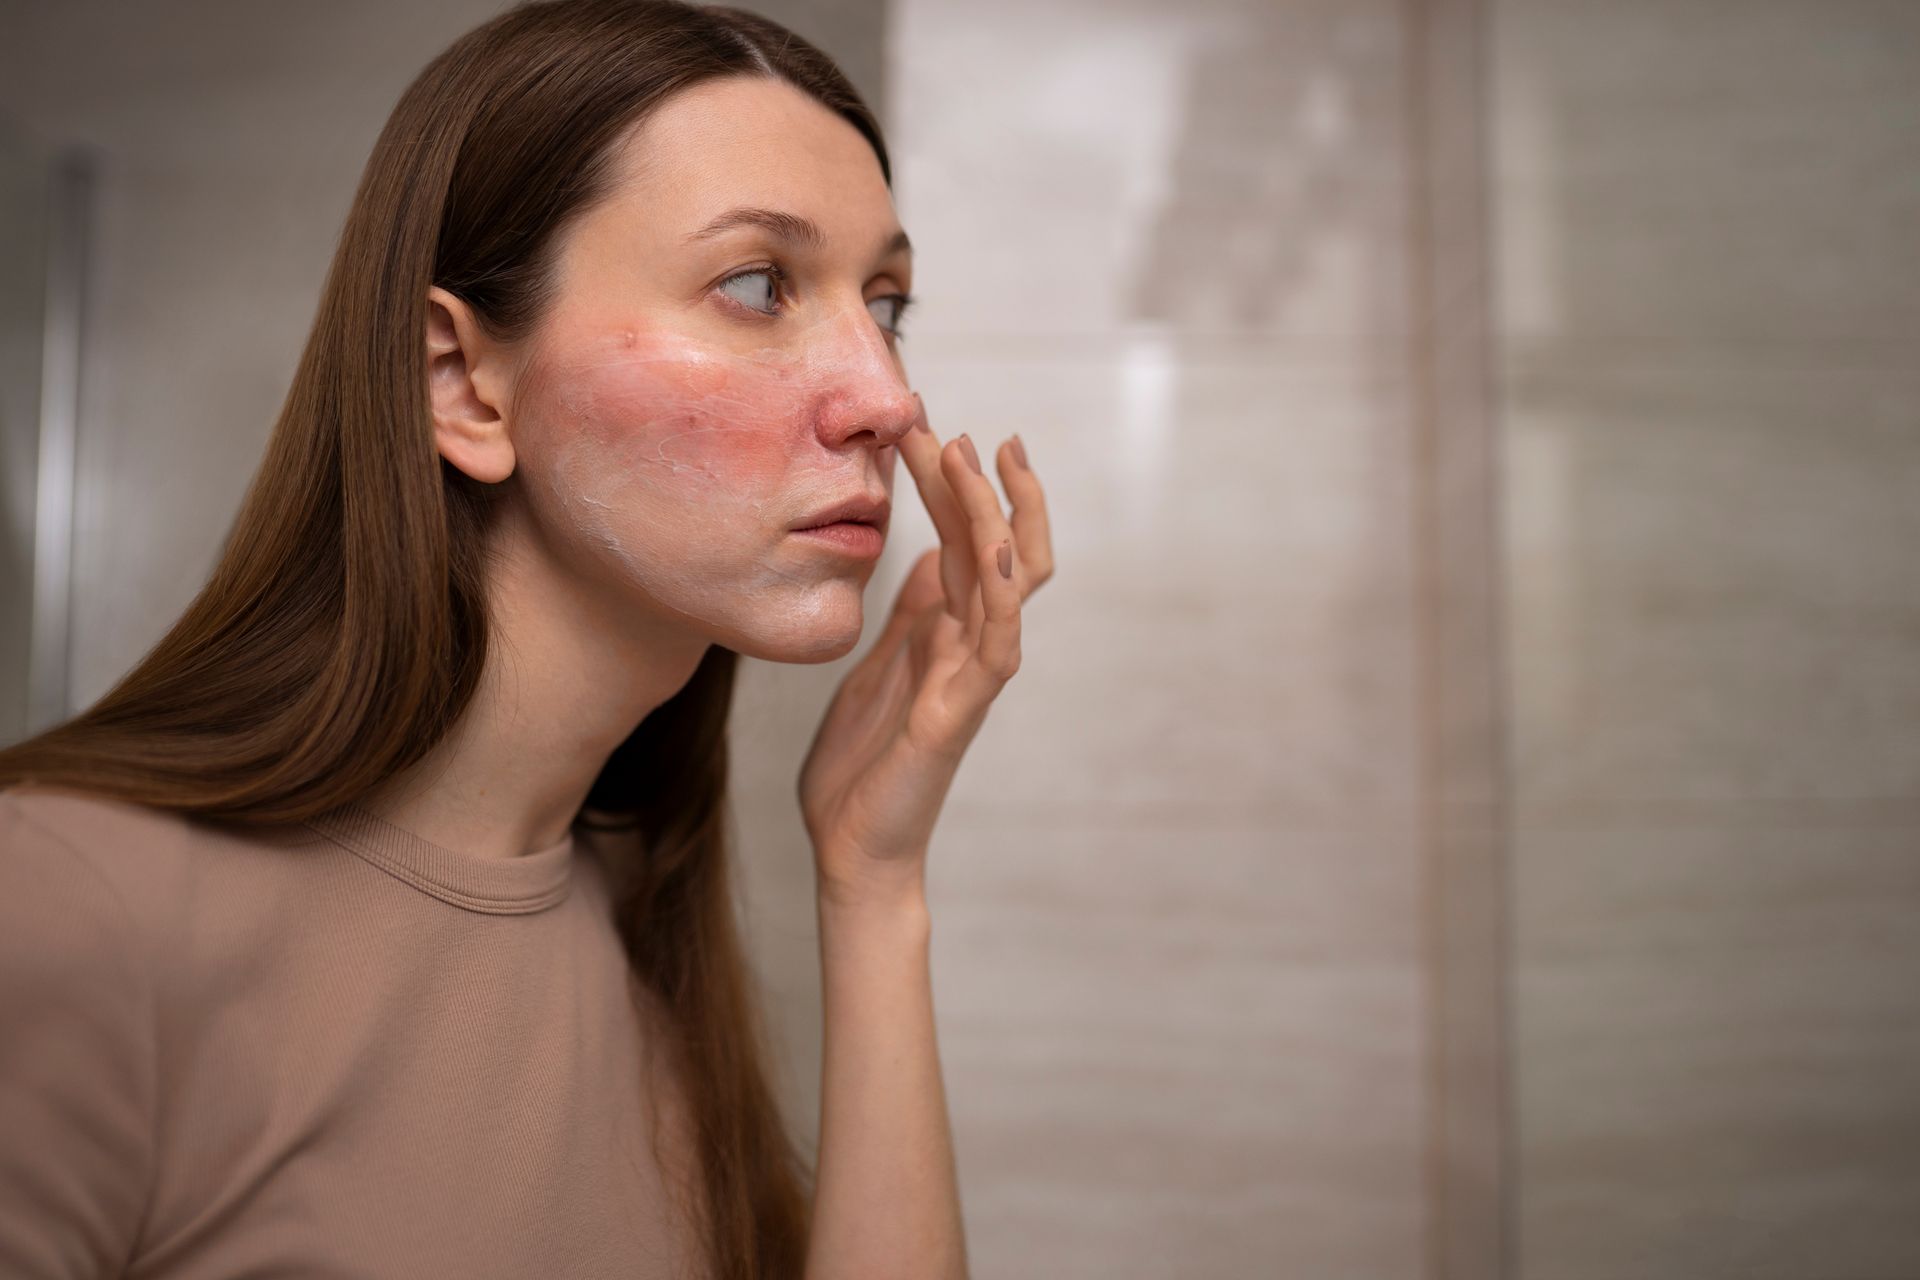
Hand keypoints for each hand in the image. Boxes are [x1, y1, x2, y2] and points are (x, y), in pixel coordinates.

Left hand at [797, 393, 1054, 906]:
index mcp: (946, 631)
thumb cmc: (864, 766)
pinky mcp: (961, 708)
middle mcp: (969, 643)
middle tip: (954, 428)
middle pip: (995, 545)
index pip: (965, 541)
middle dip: (979, 484)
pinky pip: (994, 640)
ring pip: (1005, 578)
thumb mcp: (877, 666)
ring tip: (969, 457)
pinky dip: (999, 591)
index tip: (931, 430)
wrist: (855, 847)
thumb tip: (930, 558)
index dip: (955, 486)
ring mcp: (972, 674)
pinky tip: (990, 544)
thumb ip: (911, 616)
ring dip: (991, 514)